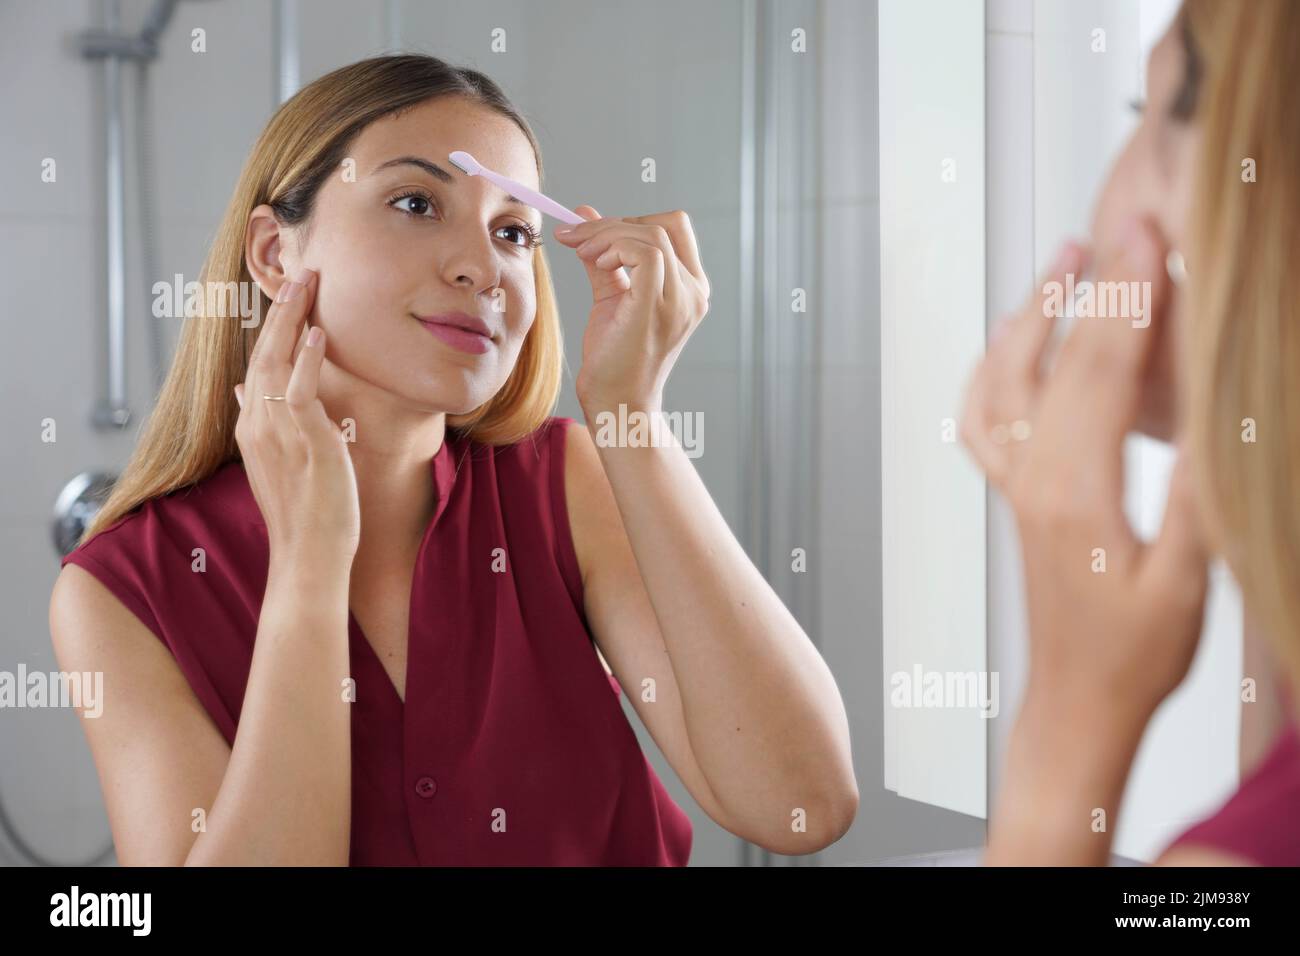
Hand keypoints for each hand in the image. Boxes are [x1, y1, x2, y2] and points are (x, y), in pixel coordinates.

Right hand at [233, 269, 360, 562]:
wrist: (309, 554)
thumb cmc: (306, 513)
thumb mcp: (279, 462)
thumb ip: (262, 423)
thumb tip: (244, 387)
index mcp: (252, 427)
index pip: (259, 364)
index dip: (274, 328)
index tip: (288, 297)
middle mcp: (256, 423)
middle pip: (263, 352)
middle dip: (281, 310)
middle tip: (300, 273)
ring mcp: (275, 429)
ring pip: (276, 359)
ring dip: (293, 317)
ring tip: (308, 282)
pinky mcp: (301, 438)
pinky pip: (299, 387)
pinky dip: (306, 356)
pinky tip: (317, 330)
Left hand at [551, 206, 709, 412]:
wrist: (616, 403)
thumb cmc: (614, 359)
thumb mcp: (611, 297)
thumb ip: (603, 257)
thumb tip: (584, 215)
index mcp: (689, 288)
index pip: (674, 228)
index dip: (632, 221)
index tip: (593, 234)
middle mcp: (693, 292)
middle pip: (664, 224)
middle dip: (614, 224)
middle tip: (576, 238)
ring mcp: (680, 299)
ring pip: (650, 234)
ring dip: (606, 234)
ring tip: (580, 251)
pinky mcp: (657, 306)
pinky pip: (645, 252)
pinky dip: (614, 247)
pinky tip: (595, 262)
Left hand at [958, 219, 1211, 721]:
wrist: (1077, 700)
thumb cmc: (1133, 655)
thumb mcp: (1186, 581)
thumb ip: (1199, 499)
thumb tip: (1216, 416)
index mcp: (1076, 493)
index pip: (1101, 374)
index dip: (1130, 300)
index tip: (1149, 238)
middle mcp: (1031, 479)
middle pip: (1058, 362)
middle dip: (1095, 285)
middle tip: (1124, 223)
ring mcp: (1014, 484)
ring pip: (1005, 380)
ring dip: (1033, 314)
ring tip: (1065, 257)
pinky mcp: (1013, 494)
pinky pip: (983, 419)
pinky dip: (992, 369)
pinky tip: (1008, 340)